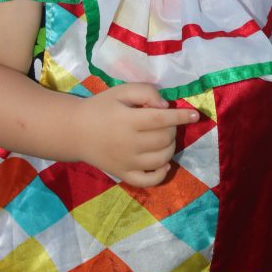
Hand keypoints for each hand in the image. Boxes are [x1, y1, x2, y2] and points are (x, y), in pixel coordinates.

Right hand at [78, 82, 198, 186]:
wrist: (75, 131)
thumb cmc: (101, 107)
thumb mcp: (121, 91)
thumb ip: (145, 92)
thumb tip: (165, 106)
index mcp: (127, 121)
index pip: (161, 119)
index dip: (181, 117)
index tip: (196, 115)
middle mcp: (128, 144)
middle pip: (164, 139)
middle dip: (172, 128)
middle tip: (165, 121)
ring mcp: (126, 162)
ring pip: (162, 158)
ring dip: (171, 146)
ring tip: (163, 137)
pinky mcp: (123, 174)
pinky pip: (148, 180)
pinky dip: (161, 173)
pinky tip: (163, 162)